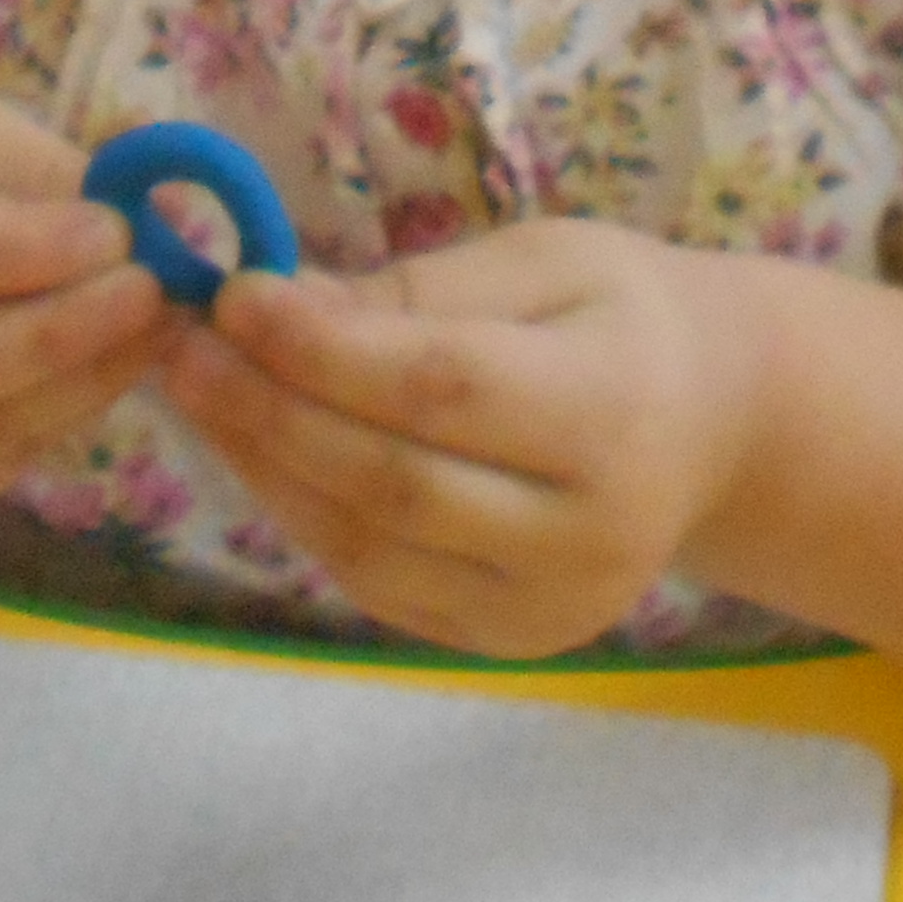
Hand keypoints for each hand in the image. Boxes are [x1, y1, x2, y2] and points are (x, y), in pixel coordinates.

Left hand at [165, 220, 760, 657]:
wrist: (718, 426)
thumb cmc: (624, 316)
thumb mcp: (547, 260)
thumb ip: (420, 288)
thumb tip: (279, 305)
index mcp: (614, 413)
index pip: (442, 390)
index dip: (324, 350)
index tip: (234, 295)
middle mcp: (590, 533)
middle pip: (394, 483)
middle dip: (270, 412)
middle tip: (184, 346)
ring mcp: (550, 607)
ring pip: (370, 549)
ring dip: (266, 470)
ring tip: (201, 394)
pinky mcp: (510, 642)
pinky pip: (378, 586)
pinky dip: (305, 518)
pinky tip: (259, 452)